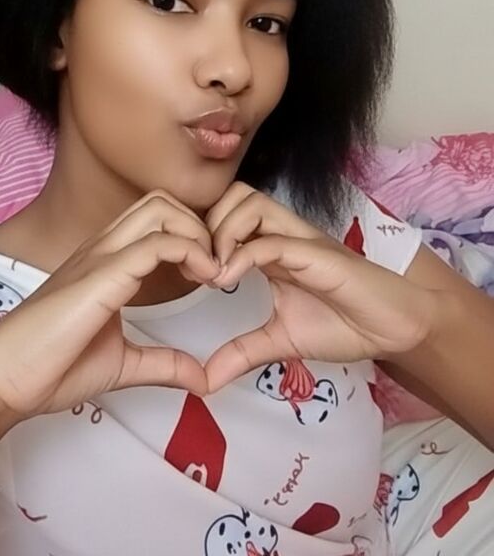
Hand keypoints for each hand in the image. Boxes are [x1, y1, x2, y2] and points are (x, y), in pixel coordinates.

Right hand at [0, 191, 218, 422]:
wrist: (3, 381)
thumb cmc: (50, 369)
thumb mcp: (121, 364)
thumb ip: (162, 363)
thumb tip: (201, 378)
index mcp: (104, 262)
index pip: (155, 218)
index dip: (192, 235)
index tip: (210, 275)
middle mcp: (102, 248)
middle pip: (161, 201)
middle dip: (199, 225)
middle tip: (214, 269)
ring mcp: (100, 257)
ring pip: (160, 209)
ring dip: (197, 233)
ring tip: (210, 273)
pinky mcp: (101, 276)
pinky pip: (155, 244)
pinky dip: (191, 252)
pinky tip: (203, 281)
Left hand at [203, 183, 436, 390]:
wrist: (395, 328)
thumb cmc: (344, 325)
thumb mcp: (280, 341)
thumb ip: (242, 353)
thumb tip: (204, 381)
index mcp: (269, 248)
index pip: (224, 215)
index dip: (197, 235)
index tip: (181, 272)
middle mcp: (281, 235)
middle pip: (232, 195)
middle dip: (205, 224)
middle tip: (193, 266)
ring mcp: (299, 240)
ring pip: (249, 202)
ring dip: (222, 232)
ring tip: (212, 272)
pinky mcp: (317, 254)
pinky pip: (273, 241)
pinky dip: (243, 255)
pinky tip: (227, 281)